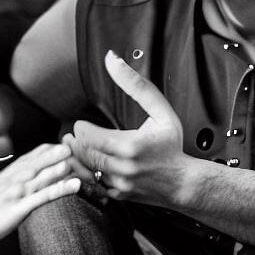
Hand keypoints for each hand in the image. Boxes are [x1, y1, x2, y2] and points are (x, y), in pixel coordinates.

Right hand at [0, 143, 80, 244]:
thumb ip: (11, 180)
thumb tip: (24, 177)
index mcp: (9, 174)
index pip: (30, 157)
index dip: (46, 150)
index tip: (61, 142)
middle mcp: (15, 179)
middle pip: (38, 163)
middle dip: (55, 154)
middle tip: (72, 145)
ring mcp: (17, 192)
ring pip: (42, 177)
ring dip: (59, 168)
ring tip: (73, 160)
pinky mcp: (18, 208)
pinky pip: (43, 197)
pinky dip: (59, 189)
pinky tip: (74, 186)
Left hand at [69, 50, 189, 205]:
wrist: (184, 182)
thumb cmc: (172, 145)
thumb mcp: (160, 110)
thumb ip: (135, 85)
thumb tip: (113, 60)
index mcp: (130, 145)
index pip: (89, 136)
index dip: (81, 129)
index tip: (80, 125)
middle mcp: (123, 167)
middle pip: (83, 152)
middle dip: (74, 142)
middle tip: (71, 135)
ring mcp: (119, 184)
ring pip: (84, 170)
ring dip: (75, 158)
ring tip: (72, 148)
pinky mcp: (118, 195)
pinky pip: (92, 186)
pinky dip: (83, 175)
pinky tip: (84, 165)